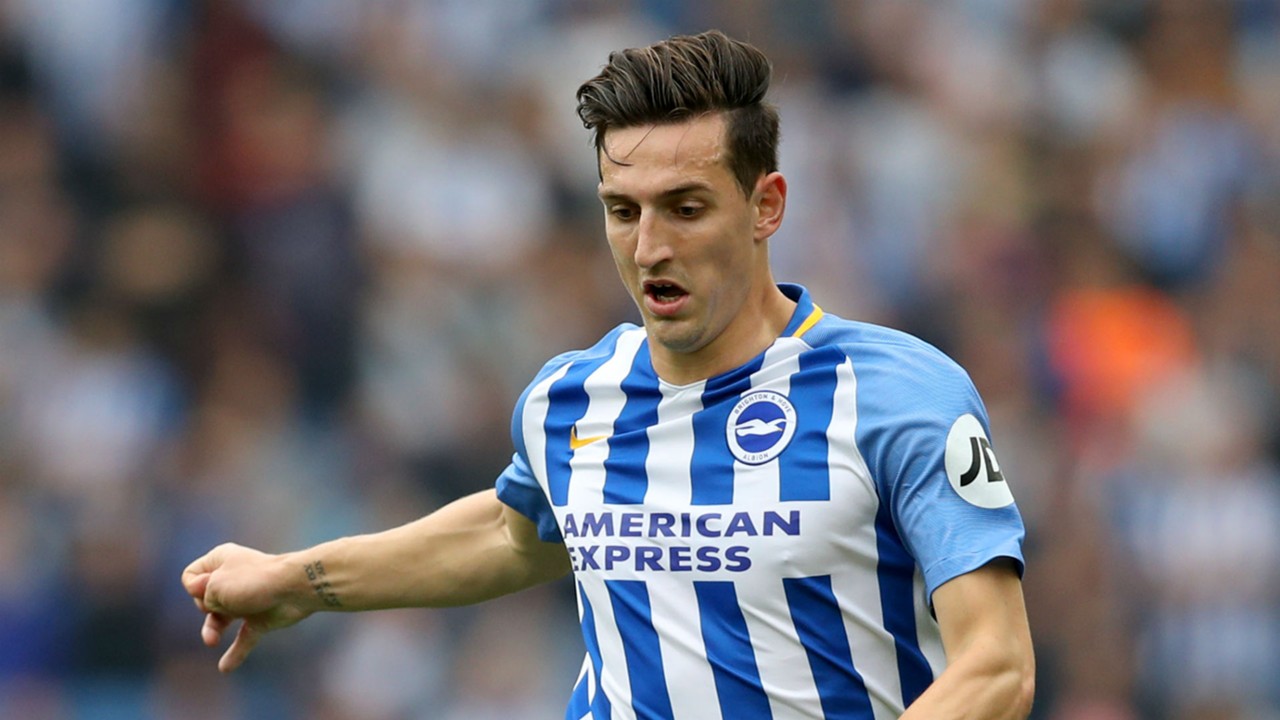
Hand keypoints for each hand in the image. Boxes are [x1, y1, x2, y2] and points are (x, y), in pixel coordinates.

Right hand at [181, 543, 311, 671]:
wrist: (296, 588)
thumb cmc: (253, 581)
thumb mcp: (215, 585)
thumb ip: (202, 596)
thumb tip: (210, 604)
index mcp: (220, 560)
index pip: (190, 575)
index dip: (194, 587)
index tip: (207, 589)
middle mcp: (233, 578)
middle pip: (204, 598)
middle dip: (207, 606)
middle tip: (225, 603)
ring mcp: (247, 599)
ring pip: (220, 620)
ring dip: (212, 631)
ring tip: (212, 641)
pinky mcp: (261, 618)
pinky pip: (244, 638)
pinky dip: (236, 652)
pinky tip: (225, 668)